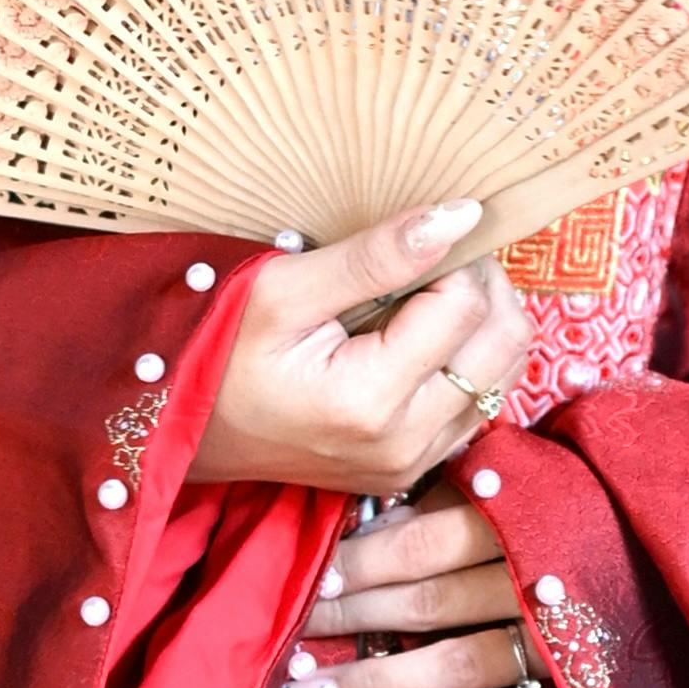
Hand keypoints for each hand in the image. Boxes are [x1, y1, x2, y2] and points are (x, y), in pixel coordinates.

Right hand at [194, 200, 532, 511]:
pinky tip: (423, 339)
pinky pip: (481, 405)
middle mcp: (405, 445)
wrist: (183, 432)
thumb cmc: (216, 353)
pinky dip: (470, 362)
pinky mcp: (412, 471)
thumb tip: (461, 216)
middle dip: (483, 285)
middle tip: (432, 257)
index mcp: (370, 400)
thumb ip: (375, 256)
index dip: (454, 256)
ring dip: (483, 323)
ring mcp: (412, 465)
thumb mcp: (282, 289)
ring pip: (506, 374)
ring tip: (426, 295)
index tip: (417, 235)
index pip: (465, 304)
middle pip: (505, 342)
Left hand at [278, 489, 581, 687]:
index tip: (300, 575)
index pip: (422, 538)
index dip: (355, 558)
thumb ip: (492, 483)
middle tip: (277, 638)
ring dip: (383, 684)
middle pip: (426, 598)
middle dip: (346, 617)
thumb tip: (394, 493)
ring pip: (464, 665)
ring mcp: (581, 643)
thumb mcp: (569, 474)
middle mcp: (550, 577)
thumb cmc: (640, 507)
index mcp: (538, 513)